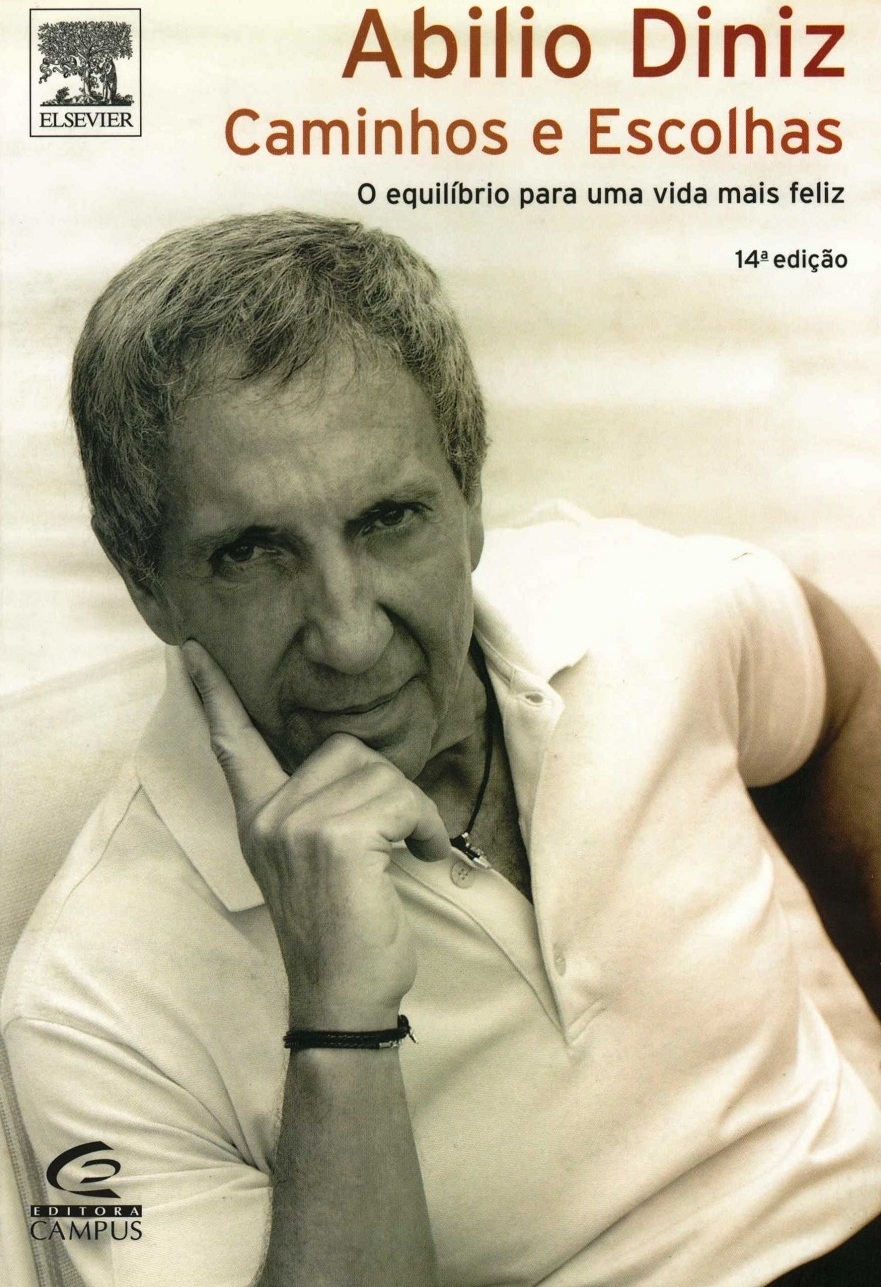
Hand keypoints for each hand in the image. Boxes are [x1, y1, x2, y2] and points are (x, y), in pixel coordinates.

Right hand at [182, 641, 449, 1029]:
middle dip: (386, 788)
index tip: (190, 650)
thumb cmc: (341, 933)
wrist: (343, 1000)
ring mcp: (299, 825)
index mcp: (258, 817)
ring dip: (412, 813)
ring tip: (407, 853)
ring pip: (381, 774)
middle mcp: (270, 815)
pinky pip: (401, 800)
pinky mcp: (337, 838)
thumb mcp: (310, 862)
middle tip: (396, 837)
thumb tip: (359, 766)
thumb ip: (315, 809)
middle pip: (347, 749)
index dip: (213, 694)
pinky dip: (424, 826)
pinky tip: (420, 859)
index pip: (232, 744)